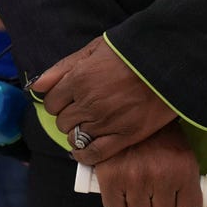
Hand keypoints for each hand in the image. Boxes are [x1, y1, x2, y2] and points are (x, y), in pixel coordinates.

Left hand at [31, 36, 176, 163]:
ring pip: (75, 138)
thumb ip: (63, 67)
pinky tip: (85, 153)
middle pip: (62, 122)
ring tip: (91, 128)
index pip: (51, 102)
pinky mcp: (125, 136)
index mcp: (79, 80)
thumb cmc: (132, 52)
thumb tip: (36, 86)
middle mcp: (89, 103)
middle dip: (69, 117)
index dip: (58, 102)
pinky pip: (94, 154)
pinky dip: (85, 156)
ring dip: (78, 134)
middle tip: (83, 113)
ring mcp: (106, 122)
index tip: (68, 102)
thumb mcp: (94, 49)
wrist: (169, 63)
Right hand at [92, 121, 202, 206]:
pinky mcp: (110, 178)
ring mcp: (134, 179)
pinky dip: (118, 202)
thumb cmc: (160, 136)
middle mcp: (161, 178)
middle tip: (155, 192)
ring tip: (138, 186)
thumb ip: (189, 187)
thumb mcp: (183, 157)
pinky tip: (122, 185)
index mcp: (184, 172)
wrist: (130, 109)